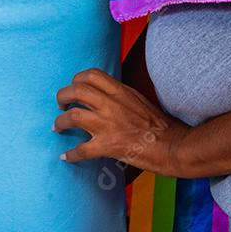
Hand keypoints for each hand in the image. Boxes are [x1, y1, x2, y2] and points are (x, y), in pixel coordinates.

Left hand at [54, 68, 189, 174]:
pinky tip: (66, 156)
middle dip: (62, 97)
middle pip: (75, 91)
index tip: (73, 88)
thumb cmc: (160, 125)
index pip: (90, 75)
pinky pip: (81, 150)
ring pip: (73, 117)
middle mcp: (111, 104)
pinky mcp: (108, 146)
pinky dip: (71, 154)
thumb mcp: (139, 99)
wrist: (173, 146)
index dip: (76, 80)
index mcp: (120, 91)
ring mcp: (108, 125)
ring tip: (58, 127)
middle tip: (61, 105)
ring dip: (60, 122)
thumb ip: (120, 95)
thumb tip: (104, 94)